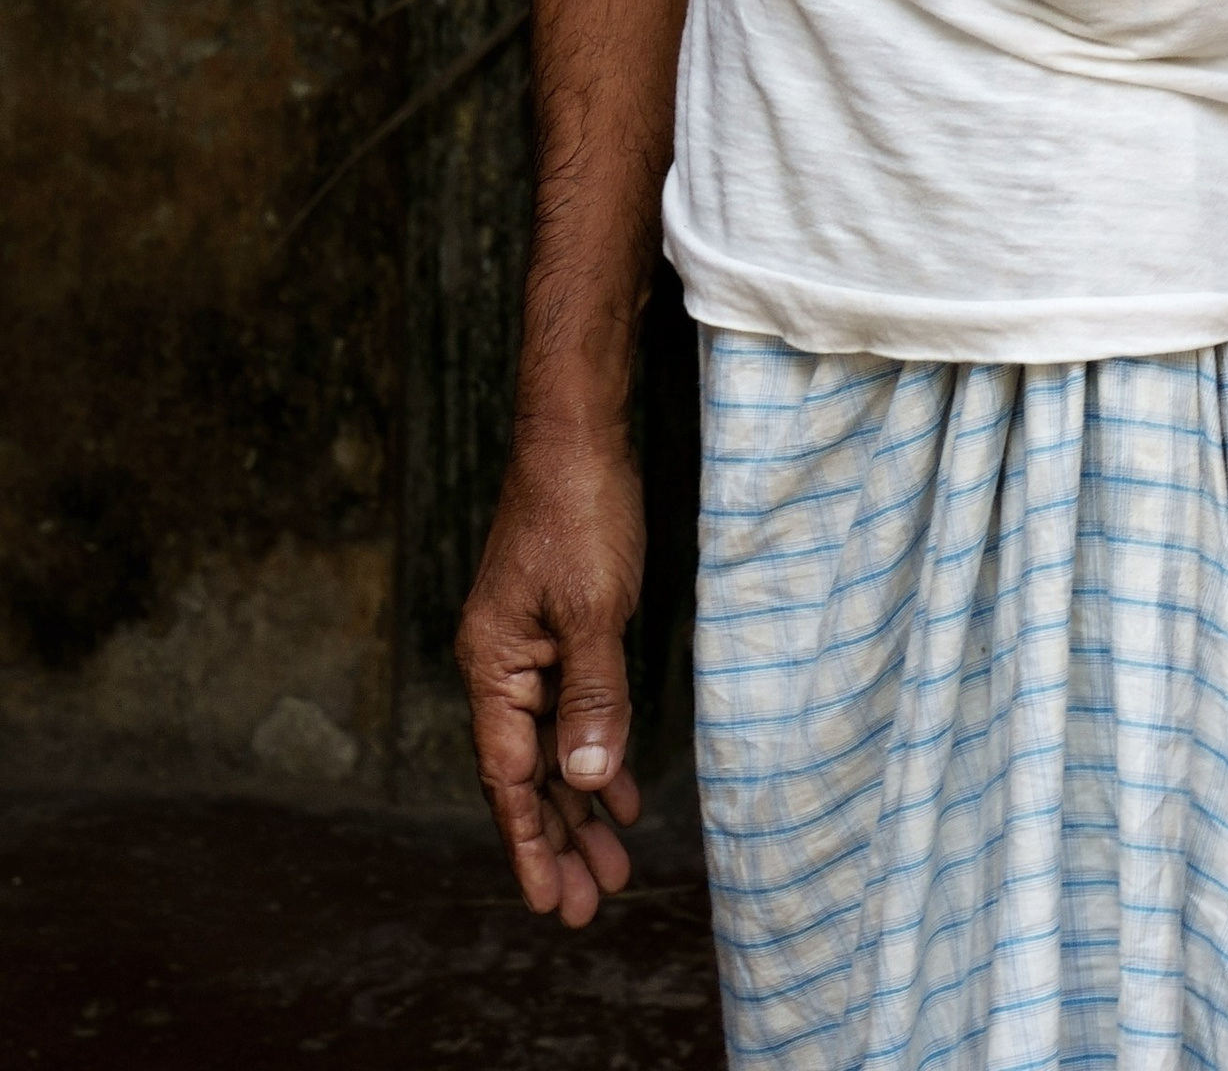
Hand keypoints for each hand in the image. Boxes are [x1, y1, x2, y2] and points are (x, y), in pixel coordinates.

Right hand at [456, 424, 647, 922]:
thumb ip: (592, 695)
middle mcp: (500, 665)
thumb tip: (582, 782)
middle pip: (526, 775)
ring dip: (579, 806)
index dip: (529, 845)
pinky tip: (618, 788)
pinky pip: (571, 710)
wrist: (577, 435)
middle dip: (556, 842)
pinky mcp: (557, 629)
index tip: (548, 905)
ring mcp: (527, 647)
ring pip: (551, 748)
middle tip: (585, 908)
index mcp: (493, 666)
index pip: (509, 778)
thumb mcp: (593, 608)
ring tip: (611, 866)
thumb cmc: (580, 511)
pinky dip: (595, 751)